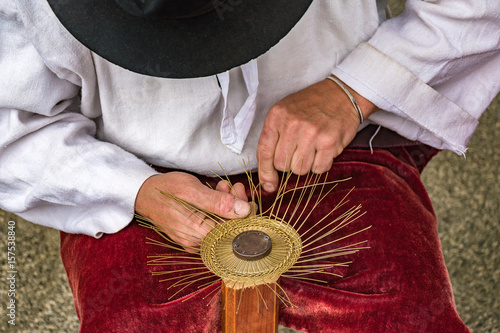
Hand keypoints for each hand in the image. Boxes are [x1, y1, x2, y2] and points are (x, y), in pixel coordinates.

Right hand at [135, 172, 251, 250]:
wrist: (144, 194)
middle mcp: (197, 243)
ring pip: (223, 225)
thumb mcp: (191, 190)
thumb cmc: (165, 189)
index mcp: (197, 234)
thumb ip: (218, 202)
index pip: (234, 229)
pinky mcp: (194, 236)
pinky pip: (213, 225)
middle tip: (232, 186)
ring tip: (221, 187)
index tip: (240, 191)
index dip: (243, 210)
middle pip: (230, 228)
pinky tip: (216, 195)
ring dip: (228, 205)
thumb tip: (245, 210)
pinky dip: (218, 209)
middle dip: (236, 205)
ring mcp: (195, 241)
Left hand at [257, 77, 377, 191]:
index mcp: (277, 116)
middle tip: (298, 152)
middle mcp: (292, 124)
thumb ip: (272, 140)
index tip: (268, 184)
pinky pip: (318, 169)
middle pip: (282, 165)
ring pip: (300, 170)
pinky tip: (323, 150)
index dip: (265, 172)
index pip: (264, 152)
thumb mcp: (284, 113)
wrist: (342, 94)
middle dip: (288, 164)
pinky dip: (320, 164)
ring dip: (305, 165)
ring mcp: (311, 133)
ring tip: (311, 148)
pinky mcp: (329, 142)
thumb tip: (267, 180)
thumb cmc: (310, 106)